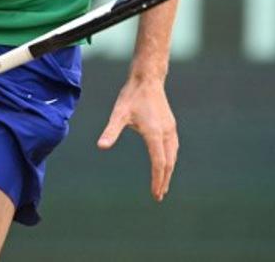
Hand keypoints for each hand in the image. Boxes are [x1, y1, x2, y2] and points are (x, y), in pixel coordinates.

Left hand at [97, 76, 178, 200]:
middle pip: (168, 162)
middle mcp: (165, 132)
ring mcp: (170, 128)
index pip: (159, 163)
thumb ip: (111, 131)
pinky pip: (173, 147)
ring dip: (168, 170)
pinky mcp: (170, 124)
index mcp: (155, 133)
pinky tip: (166, 162)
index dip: (157, 180)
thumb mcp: (118, 114)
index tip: (155, 194)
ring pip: (173, 155)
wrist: (148, 79)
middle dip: (164, 180)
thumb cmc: (131, 96)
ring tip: (163, 183)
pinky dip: (171, 159)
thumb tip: (101, 146)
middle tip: (159, 195)